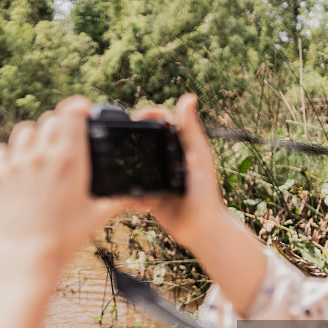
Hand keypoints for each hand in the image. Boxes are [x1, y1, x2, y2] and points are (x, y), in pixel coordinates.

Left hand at [0, 96, 123, 262]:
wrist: (25, 257)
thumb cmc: (63, 240)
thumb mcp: (96, 218)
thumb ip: (116, 200)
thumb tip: (134, 194)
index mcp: (70, 160)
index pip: (71, 112)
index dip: (78, 107)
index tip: (81, 111)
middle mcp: (41, 156)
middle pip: (49, 119)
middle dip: (60, 126)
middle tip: (64, 143)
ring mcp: (15, 164)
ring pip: (24, 131)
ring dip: (35, 137)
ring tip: (40, 156)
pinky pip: (1, 151)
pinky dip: (9, 155)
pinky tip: (17, 170)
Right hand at [129, 94, 225, 246]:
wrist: (201, 230)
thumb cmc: (207, 193)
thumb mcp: (198, 158)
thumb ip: (191, 130)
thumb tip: (189, 97)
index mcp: (181, 144)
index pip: (161, 119)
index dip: (147, 113)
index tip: (135, 119)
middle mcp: (168, 157)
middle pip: (143, 139)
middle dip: (130, 141)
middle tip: (120, 145)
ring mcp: (157, 176)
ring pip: (134, 164)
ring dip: (129, 170)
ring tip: (128, 178)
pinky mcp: (149, 195)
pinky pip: (132, 189)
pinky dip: (131, 195)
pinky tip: (140, 203)